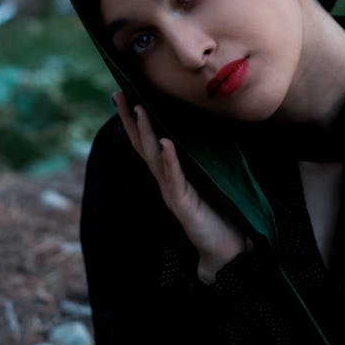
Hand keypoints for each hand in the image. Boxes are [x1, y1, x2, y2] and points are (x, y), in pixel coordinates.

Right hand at [113, 92, 250, 282]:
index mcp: (169, 177)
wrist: (225, 250)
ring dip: (147, 132)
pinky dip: (170, 160)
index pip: (148, 144)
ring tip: (139, 108)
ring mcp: (172, 193)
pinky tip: (166, 142)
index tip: (125, 96)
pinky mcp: (183, 204)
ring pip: (154, 158)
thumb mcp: (207, 183)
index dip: (135, 121)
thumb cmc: (219, 216)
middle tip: (118, 94)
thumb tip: (202, 135)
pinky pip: (175, 177)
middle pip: (142, 146)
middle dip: (130, 119)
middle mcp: (165, 182)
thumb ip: (198, 165)